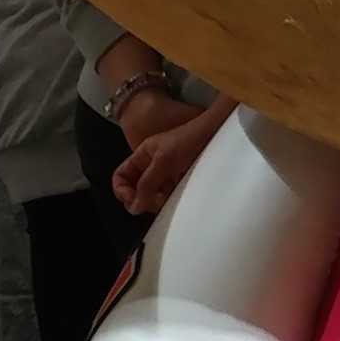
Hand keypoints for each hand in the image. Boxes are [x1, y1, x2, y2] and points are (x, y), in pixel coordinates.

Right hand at [112, 86, 228, 214]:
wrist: (218, 133)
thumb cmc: (191, 139)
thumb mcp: (164, 160)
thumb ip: (147, 183)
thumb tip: (134, 207)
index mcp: (143, 156)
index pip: (121, 177)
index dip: (123, 191)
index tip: (135, 203)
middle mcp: (153, 165)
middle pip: (137, 191)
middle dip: (144, 199)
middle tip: (158, 202)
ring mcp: (168, 174)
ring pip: (155, 196)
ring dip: (160, 201)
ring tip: (172, 198)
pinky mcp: (182, 180)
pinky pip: (171, 195)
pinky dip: (173, 200)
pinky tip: (181, 198)